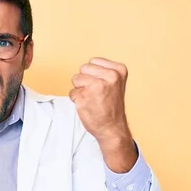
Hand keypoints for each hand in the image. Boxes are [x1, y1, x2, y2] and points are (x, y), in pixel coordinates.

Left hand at [69, 57, 136, 172]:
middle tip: (96, 93)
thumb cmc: (111, 107)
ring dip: (80, 90)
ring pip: (75, 79)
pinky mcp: (85, 97)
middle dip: (85, 80)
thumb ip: (103, 72)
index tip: (103, 86)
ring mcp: (97, 87)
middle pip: (83, 68)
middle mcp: (110, 77)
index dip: (93, 74)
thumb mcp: (115, 83)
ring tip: (92, 99)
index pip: (93, 62)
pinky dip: (76, 100)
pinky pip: (72, 93)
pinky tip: (88, 106)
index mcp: (118, 70)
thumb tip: (86, 67)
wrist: (112, 128)